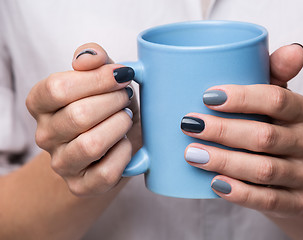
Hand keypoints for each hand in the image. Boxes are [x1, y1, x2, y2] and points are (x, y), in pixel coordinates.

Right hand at [26, 43, 140, 195]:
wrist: (115, 144)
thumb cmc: (109, 107)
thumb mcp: (104, 77)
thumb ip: (94, 59)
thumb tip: (88, 59)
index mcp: (41, 104)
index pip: (58, 88)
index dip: (97, 79)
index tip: (122, 75)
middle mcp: (45, 135)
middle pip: (78, 115)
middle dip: (114, 102)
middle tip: (126, 98)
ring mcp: (62, 164)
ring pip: (91, 145)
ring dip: (119, 126)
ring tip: (126, 118)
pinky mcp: (81, 186)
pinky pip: (106, 171)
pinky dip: (124, 154)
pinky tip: (125, 143)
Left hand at [181, 44, 302, 217]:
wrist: (288, 171)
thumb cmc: (271, 125)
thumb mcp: (272, 97)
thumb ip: (275, 72)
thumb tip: (294, 50)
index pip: (276, 99)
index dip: (241, 98)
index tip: (206, 97)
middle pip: (264, 136)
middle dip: (222, 131)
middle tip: (189, 126)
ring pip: (263, 170)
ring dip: (224, 162)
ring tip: (192, 154)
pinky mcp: (298, 201)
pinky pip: (268, 200)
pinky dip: (240, 193)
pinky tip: (215, 184)